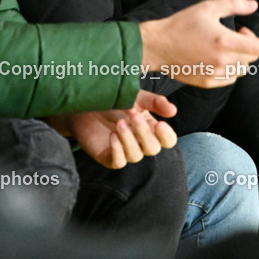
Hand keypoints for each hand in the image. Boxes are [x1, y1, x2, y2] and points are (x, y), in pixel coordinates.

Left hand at [50, 91, 177, 169]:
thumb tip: (174, 111)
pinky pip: (118, 162)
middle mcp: (139, 142)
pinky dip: (117, 150)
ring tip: (119, 123)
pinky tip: (112, 135)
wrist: (85, 104)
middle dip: (144, 133)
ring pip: (136, 156)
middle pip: (153, 149)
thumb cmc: (113, 100)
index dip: (166, 136)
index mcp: (150, 129)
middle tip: (133, 116)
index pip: (167, 141)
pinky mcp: (108, 157)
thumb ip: (155, 102)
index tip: (160, 123)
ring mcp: (124, 151)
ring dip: (129, 139)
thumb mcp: (137, 97)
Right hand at [139, 0, 258, 87]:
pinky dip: (231, 68)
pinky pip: (229, 78)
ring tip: (227, 44)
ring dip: (241, 57)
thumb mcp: (207, 7)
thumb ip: (233, 5)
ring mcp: (214, 74)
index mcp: (224, 41)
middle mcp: (222, 61)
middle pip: (251, 58)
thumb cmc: (181, 23)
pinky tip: (218, 57)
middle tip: (239, 31)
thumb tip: (254, 6)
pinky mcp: (207, 83)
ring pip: (241, 69)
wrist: (156, 46)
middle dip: (252, 45)